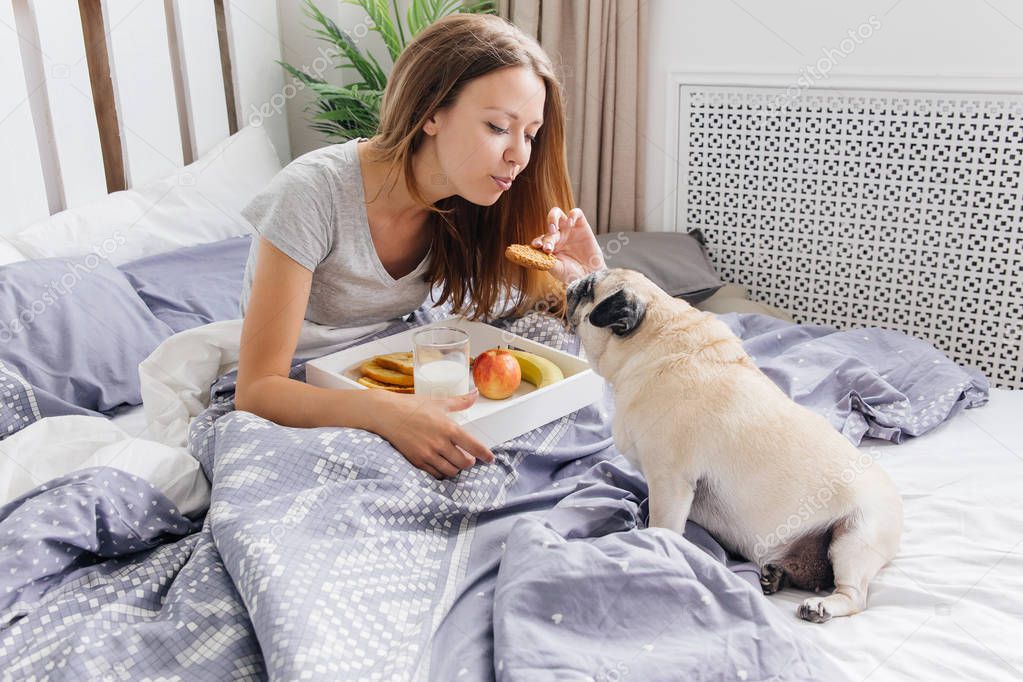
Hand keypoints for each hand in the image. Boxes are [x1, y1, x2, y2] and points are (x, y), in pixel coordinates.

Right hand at [370, 390, 495, 479]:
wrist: (386, 414)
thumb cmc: (412, 406)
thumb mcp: (438, 402)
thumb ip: (460, 401)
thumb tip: (476, 393)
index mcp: (448, 428)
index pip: (474, 446)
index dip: (485, 455)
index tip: (490, 458)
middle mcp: (440, 443)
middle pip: (464, 463)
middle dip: (470, 462)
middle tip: (470, 458)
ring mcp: (428, 454)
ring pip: (451, 471)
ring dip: (456, 468)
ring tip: (456, 462)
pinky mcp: (417, 461)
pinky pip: (435, 474)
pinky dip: (442, 472)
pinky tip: (442, 466)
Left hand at [532, 207, 606, 285]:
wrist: (591, 275)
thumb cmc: (573, 274)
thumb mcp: (558, 270)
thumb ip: (547, 262)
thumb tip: (535, 256)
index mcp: (549, 246)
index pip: (539, 240)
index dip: (537, 241)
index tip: (537, 246)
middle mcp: (557, 236)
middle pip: (548, 230)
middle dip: (547, 238)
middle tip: (548, 247)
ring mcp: (568, 229)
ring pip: (557, 213)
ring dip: (552, 218)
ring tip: (553, 229)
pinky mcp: (581, 225)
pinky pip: (576, 213)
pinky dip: (572, 214)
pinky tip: (570, 223)